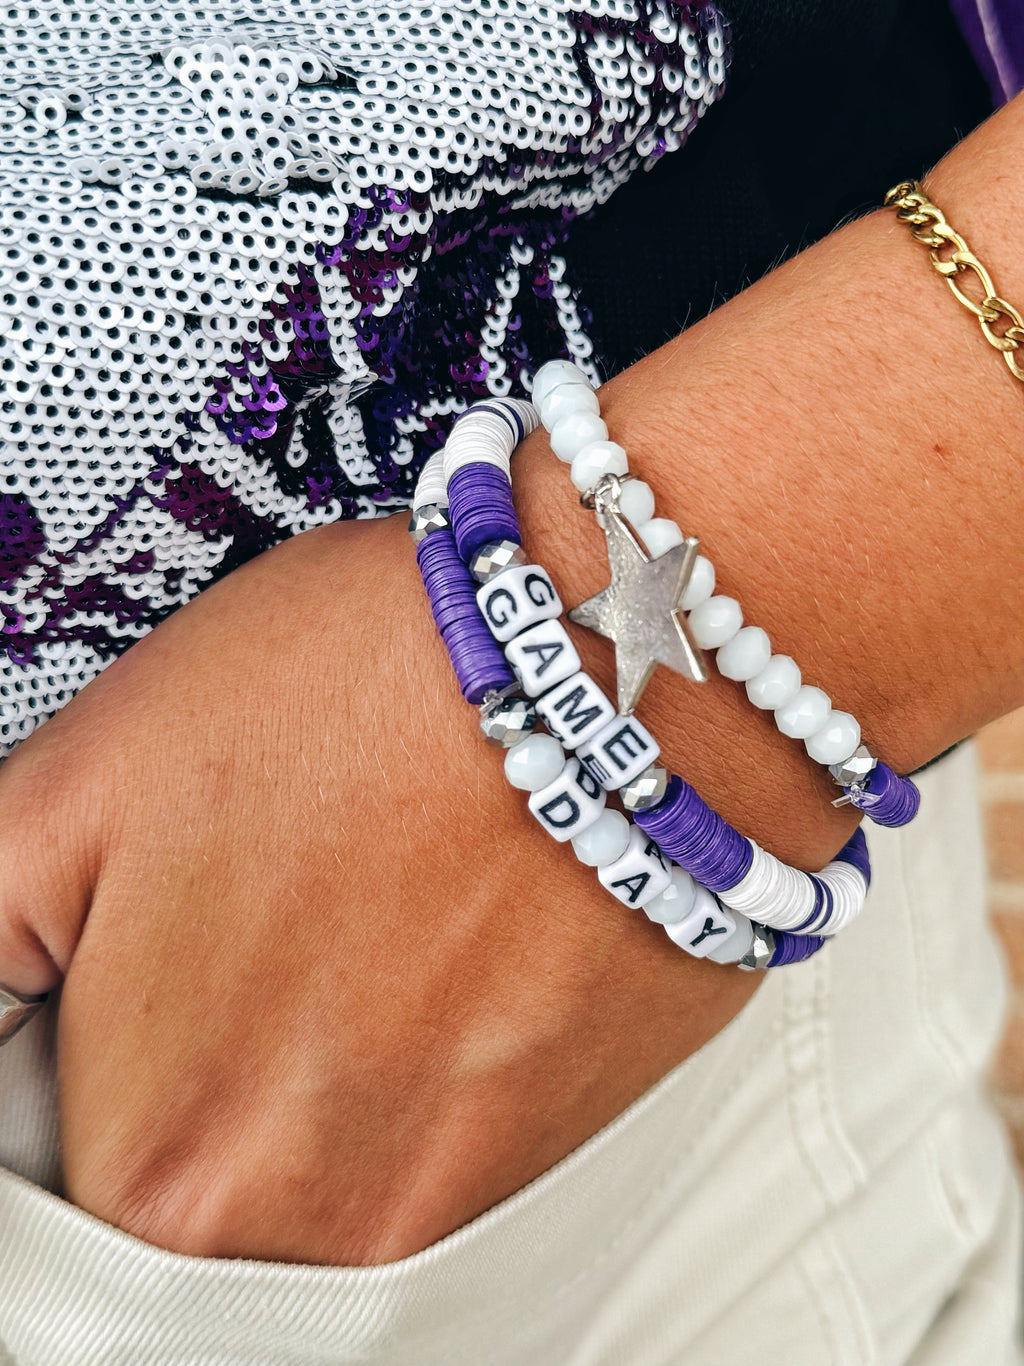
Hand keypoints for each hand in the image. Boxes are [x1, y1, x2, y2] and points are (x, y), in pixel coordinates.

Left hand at [0, 510, 759, 1265]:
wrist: (639, 662)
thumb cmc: (386, 686)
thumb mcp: (85, 779)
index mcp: (165, 1155)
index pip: (38, 1195)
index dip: (58, 1072)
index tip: (93, 998)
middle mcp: (311, 1217)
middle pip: (171, 1193)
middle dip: (164, 1070)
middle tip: (215, 930)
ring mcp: (443, 1191)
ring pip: (294, 1170)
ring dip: (285, 1062)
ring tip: (324, 917)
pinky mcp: (542, 1139)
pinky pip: (410, 1138)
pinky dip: (389, 1052)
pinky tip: (408, 932)